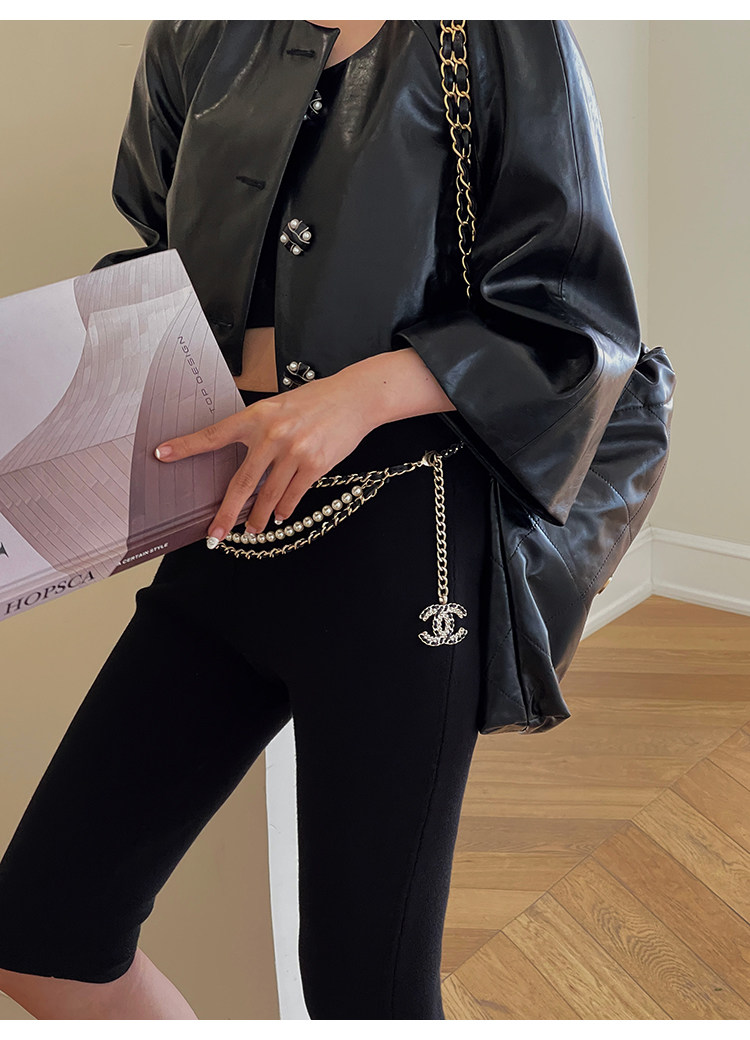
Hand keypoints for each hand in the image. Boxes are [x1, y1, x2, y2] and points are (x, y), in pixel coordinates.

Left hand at [153, 373, 376, 542]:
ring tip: (251, 530)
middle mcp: (272, 435)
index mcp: (256, 416)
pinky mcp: (315, 465)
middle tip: (214, 534)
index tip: (162, 454)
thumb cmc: (314, 402)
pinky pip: (294, 495)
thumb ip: (259, 430)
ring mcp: (294, 452)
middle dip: (226, 513)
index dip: (186, 446)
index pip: (214, 435)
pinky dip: (285, 509)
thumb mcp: (278, 407)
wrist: (353, 398)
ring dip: (259, 517)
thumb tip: (244, 462)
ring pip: (269, 495)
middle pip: (242, 483)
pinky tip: (280, 517)